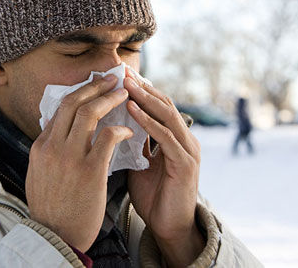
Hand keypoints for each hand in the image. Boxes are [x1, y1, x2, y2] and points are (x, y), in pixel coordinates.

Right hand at [26, 75, 132, 251]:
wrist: (54, 237)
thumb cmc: (50, 208)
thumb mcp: (39, 174)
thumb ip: (48, 151)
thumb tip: (57, 132)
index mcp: (40, 146)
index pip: (59, 109)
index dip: (79, 93)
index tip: (94, 86)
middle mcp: (52, 147)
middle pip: (72, 102)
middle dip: (94, 85)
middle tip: (111, 78)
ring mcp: (70, 157)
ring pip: (89, 113)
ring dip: (109, 98)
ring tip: (124, 93)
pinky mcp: (90, 171)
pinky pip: (109, 137)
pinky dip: (120, 128)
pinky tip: (128, 130)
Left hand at [124, 73, 203, 266]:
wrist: (168, 228)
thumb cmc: (153, 196)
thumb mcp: (138, 163)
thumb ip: (131, 142)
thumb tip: (109, 122)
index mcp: (173, 137)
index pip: (156, 105)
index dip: (138, 89)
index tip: (118, 74)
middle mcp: (184, 139)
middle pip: (163, 103)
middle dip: (141, 86)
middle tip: (121, 70)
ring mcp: (188, 150)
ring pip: (166, 114)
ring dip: (145, 97)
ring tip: (126, 84)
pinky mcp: (186, 164)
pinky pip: (166, 137)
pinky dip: (148, 121)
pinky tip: (132, 109)